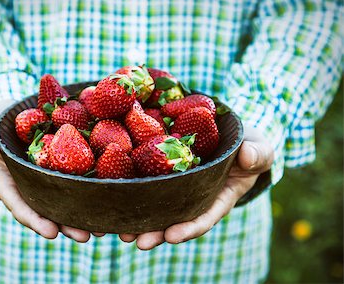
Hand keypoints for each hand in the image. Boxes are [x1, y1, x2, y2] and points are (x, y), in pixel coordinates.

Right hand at [0, 100, 92, 241]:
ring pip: (64, 203)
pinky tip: (108, 199)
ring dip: (81, 217)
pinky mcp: (63, 169)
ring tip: (102, 228)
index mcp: (8, 181)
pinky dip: (90, 193)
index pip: (19, 204)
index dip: (34, 219)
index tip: (51, 232)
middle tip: (85, 236)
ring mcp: (46, 180)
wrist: (18, 111)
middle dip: (65, 225)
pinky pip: (76, 183)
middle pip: (46, 211)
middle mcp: (28, 186)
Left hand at [119, 125, 273, 249]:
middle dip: (156, 232)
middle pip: (174, 218)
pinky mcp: (165, 169)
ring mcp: (179, 185)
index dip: (188, 228)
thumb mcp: (259, 148)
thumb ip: (258, 153)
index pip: (203, 217)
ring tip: (121, 231)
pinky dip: (134, 191)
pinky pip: (149, 181)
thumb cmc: (247, 145)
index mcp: (218, 197)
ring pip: (157, 206)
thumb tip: (248, 156)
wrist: (230, 135)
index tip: (172, 236)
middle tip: (137, 242)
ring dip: (140, 220)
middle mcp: (195, 196)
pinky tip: (116, 197)